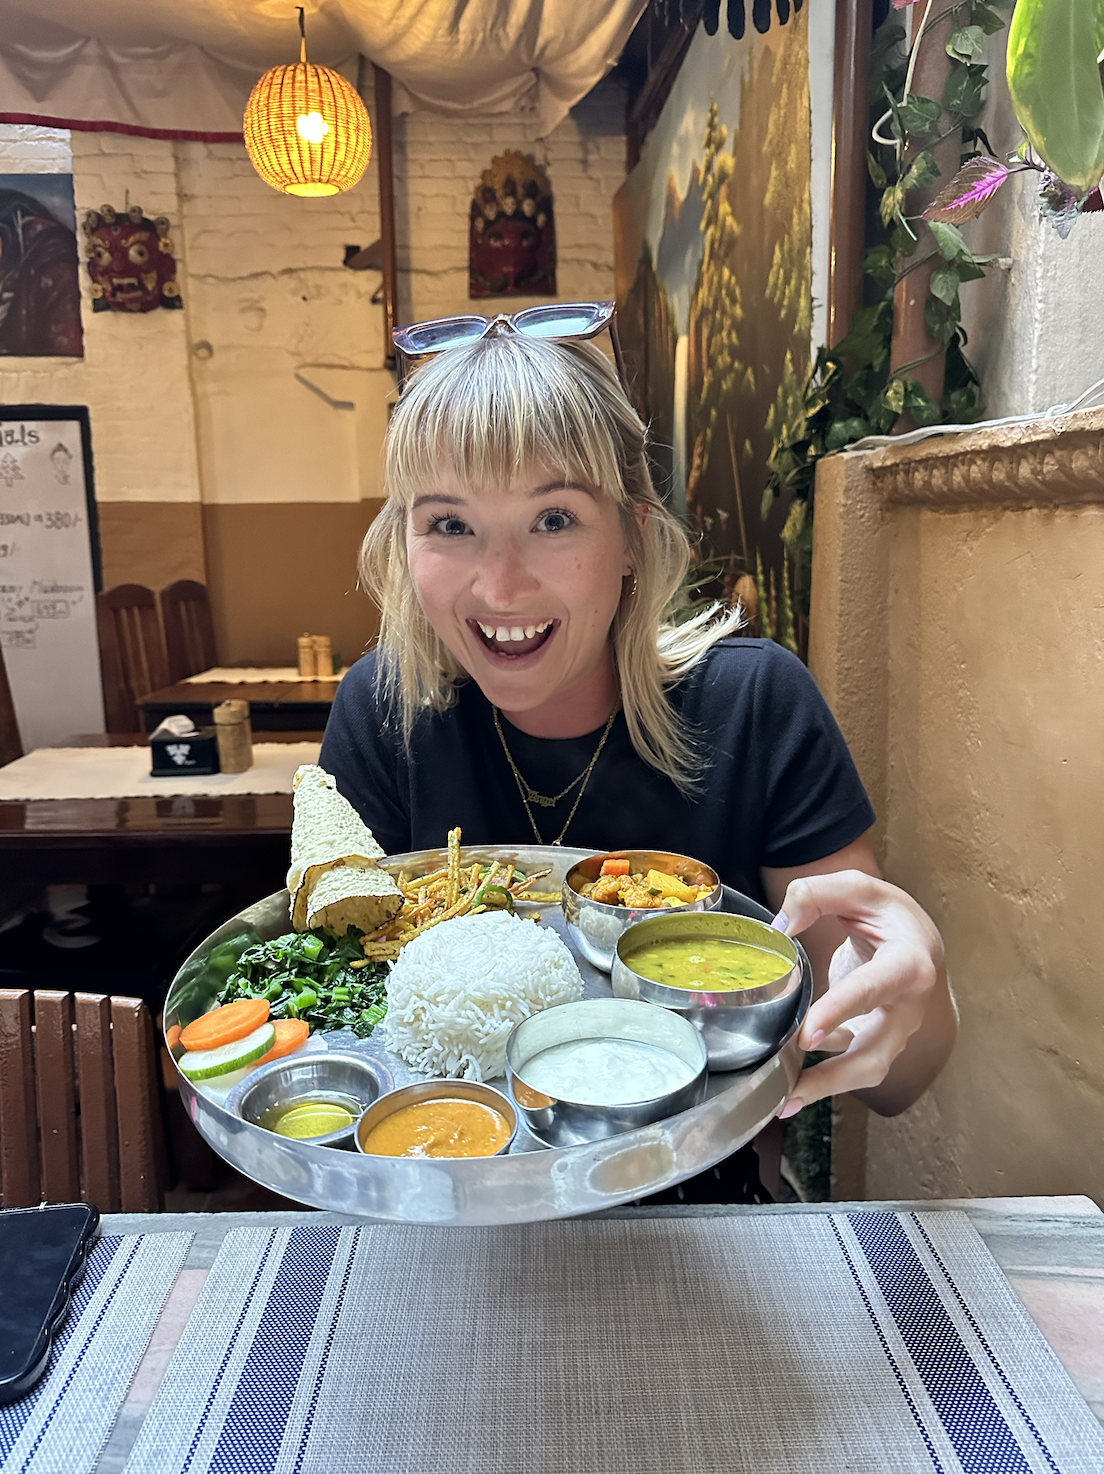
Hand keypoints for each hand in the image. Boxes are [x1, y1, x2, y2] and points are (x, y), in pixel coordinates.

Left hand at [772, 870, 951, 1117]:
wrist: (918, 939)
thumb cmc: (891, 916)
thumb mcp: (859, 888)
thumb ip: (816, 894)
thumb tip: (781, 926)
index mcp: (909, 963)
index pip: (873, 989)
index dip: (841, 1013)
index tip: (807, 1037)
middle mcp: (908, 1006)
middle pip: (876, 1053)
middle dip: (834, 1077)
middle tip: (792, 1090)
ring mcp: (895, 1029)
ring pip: (866, 1069)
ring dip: (826, 1088)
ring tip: (784, 1101)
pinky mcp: (877, 1039)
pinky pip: (851, 1064)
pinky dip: (822, 1077)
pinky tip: (790, 1084)